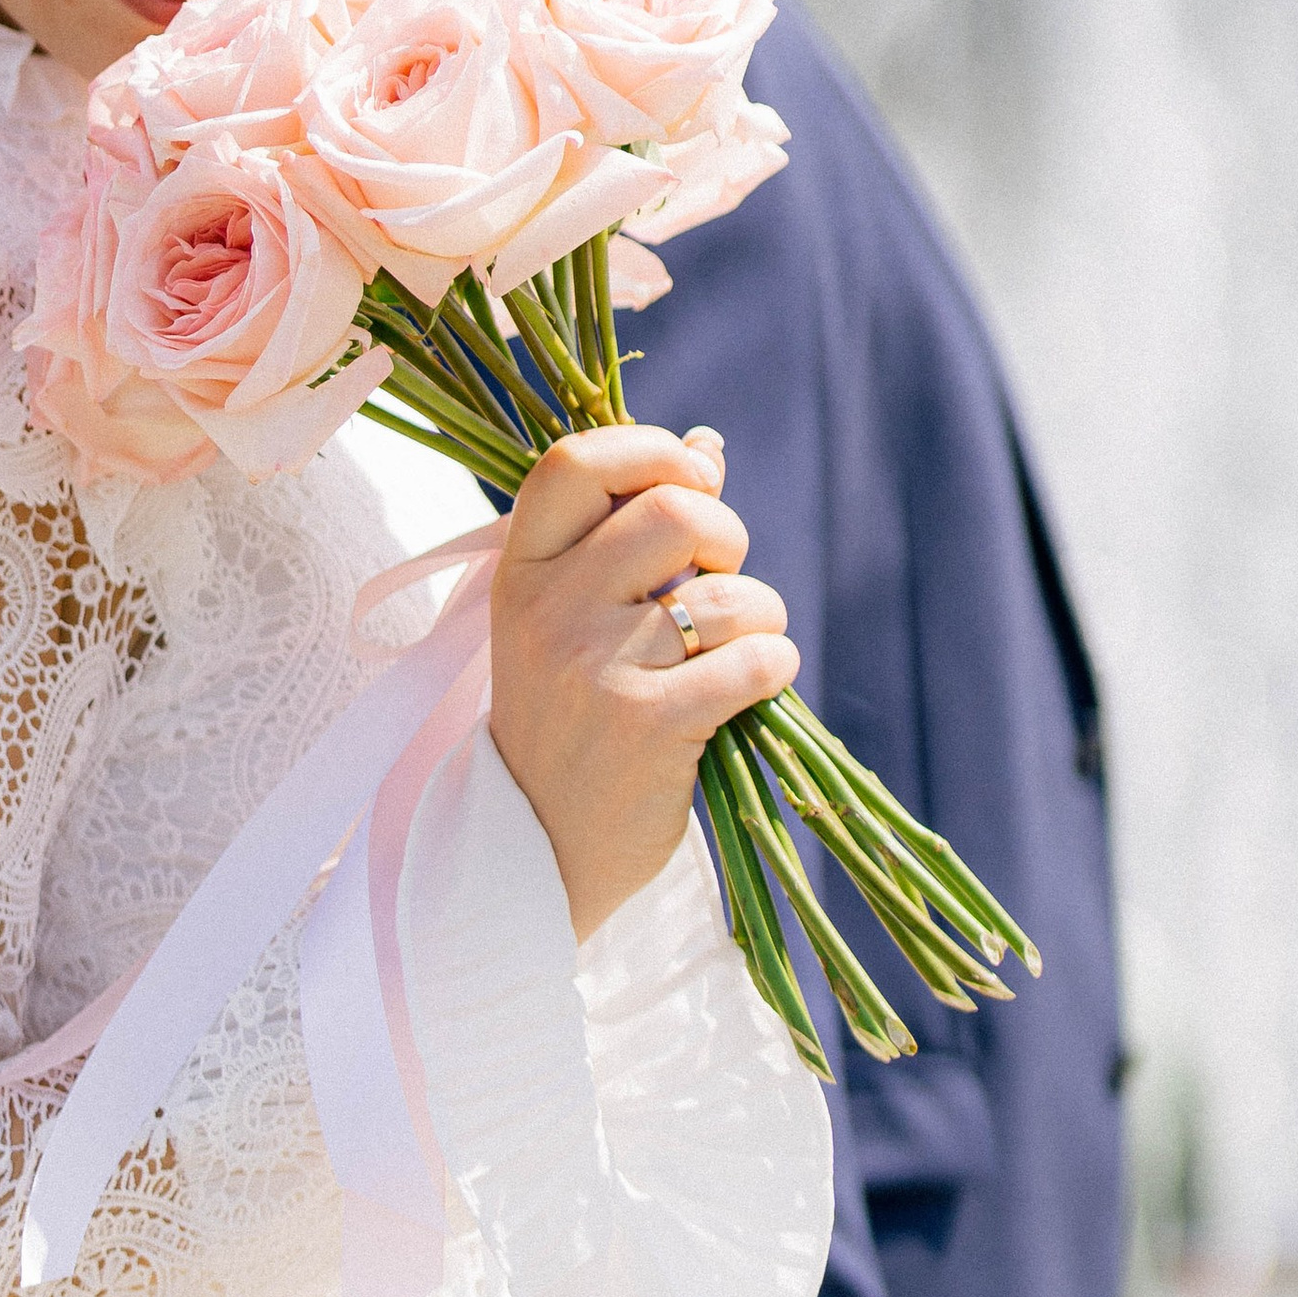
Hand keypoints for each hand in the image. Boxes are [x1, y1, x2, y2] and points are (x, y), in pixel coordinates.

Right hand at [489, 426, 798, 942]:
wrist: (533, 850)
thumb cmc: (566, 720)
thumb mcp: (567, 616)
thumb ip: (628, 527)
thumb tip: (708, 447)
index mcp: (522, 571)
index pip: (575, 462)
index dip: (651, 453)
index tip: (690, 485)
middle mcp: (549, 610)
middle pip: (673, 512)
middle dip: (727, 537)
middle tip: (720, 582)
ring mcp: (595, 668)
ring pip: (730, 594)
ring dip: (760, 617)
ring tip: (735, 650)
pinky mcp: (649, 726)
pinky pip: (755, 660)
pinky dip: (774, 666)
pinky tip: (752, 687)